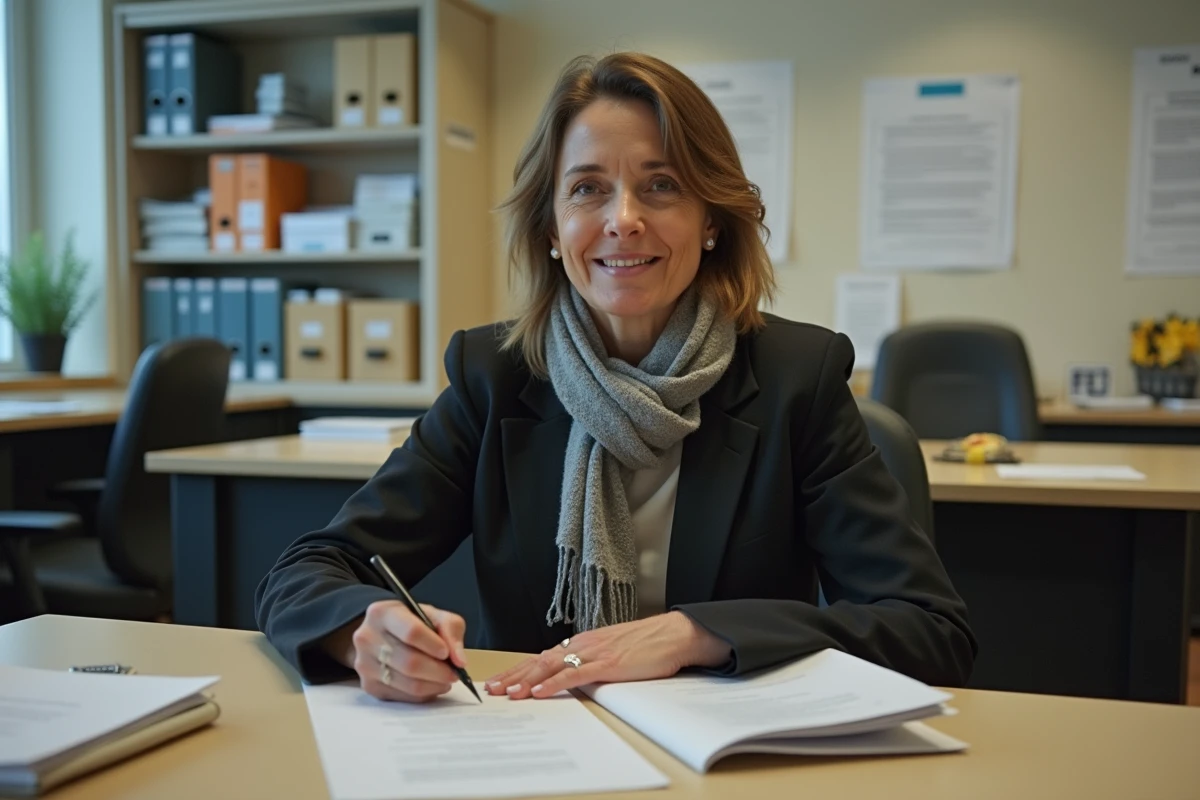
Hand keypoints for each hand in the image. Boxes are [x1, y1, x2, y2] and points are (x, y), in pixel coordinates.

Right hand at [326, 600, 467, 702]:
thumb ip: (451, 630)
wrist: (382, 635)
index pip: (411, 632)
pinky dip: (423, 694)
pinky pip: (402, 697)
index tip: (447, 653)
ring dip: (434, 685)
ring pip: (407, 683)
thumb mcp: (433, 615)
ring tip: (445, 679)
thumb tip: (459, 661)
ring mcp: (364, 664)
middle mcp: (367, 638)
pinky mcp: (369, 686)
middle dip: (438, 671)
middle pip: (409, 662)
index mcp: (382, 613)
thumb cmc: (411, 623)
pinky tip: (431, 685)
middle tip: (454, 673)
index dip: (433, 645)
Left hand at [484, 611, 728, 699]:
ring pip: (552, 667)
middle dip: (515, 675)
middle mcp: (583, 644)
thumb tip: (575, 676)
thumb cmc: (648, 644)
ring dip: (527, 681)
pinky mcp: (608, 663)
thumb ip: (592, 661)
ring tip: (509, 693)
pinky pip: (575, 675)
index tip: (502, 680)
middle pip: (541, 661)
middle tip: (493, 689)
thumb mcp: (613, 652)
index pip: (544, 657)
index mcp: (583, 642)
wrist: (674, 634)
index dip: (521, 669)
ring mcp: (594, 653)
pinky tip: (540, 692)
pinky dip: (555, 684)